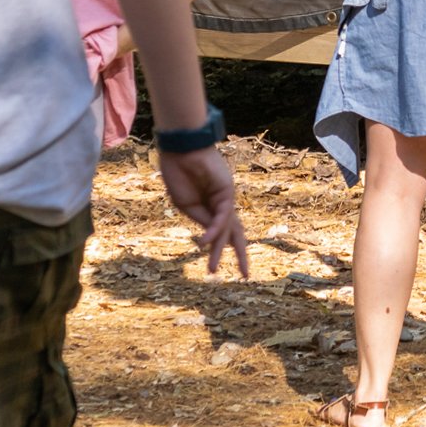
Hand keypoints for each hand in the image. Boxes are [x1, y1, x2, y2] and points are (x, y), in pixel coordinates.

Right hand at [158, 147, 249, 276]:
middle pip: (236, 233)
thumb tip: (210, 240)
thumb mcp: (187, 205)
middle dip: (240, 255)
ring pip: (229, 229)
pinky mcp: (227, 191)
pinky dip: (213, 230)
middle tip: (246, 276)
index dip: (223, 250)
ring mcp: (227, 198)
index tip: (218, 270)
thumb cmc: (180, 174)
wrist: (181, 150)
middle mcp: (223, 205)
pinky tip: (205, 242)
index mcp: (212, 208)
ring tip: (213, 271)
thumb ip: (201, 221)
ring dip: (220, 250)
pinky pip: (221, 216)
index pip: (224, 232)